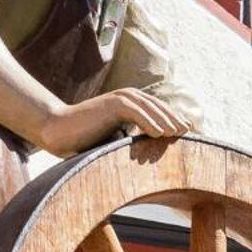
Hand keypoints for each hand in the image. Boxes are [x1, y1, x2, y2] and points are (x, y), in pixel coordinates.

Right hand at [37, 87, 192, 156]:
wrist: (59, 131)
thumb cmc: (85, 139)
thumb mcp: (115, 139)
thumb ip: (133, 140)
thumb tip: (152, 153)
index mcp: (130, 104)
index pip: (158, 111)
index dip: (174, 120)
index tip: (188, 133)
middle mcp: (128, 97)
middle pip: (159, 108)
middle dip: (175, 119)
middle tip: (191, 132)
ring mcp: (120, 99)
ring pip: (151, 109)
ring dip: (166, 121)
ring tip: (179, 134)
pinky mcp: (112, 104)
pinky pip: (136, 112)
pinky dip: (149, 122)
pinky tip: (160, 133)